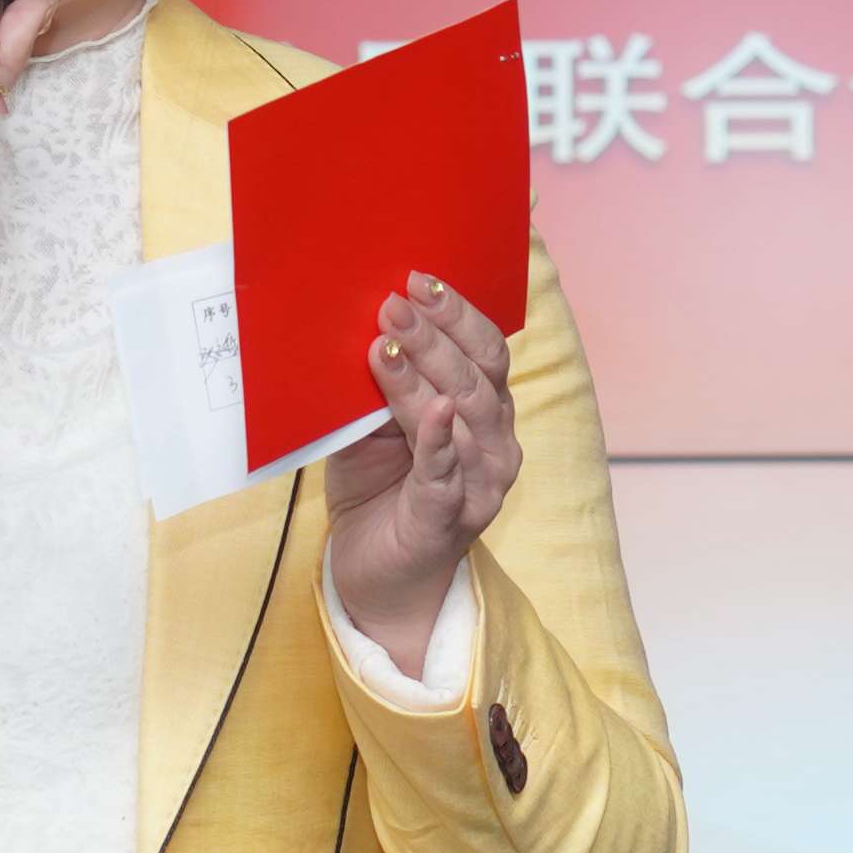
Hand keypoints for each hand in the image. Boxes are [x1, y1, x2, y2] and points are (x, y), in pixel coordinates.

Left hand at [324, 274, 515, 678]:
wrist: (375, 574)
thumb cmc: (378, 489)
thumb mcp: (373, 424)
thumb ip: (378, 382)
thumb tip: (355, 322)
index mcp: (485, 411)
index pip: (487, 351)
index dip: (458, 312)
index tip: (418, 278)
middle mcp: (496, 444)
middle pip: (477, 377)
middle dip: (436, 335)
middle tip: (393, 304)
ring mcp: (480, 484)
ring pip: (462, 418)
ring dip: (424, 377)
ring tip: (386, 345)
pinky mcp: (450, 520)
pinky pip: (447, 475)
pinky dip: (437, 441)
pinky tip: (429, 412)